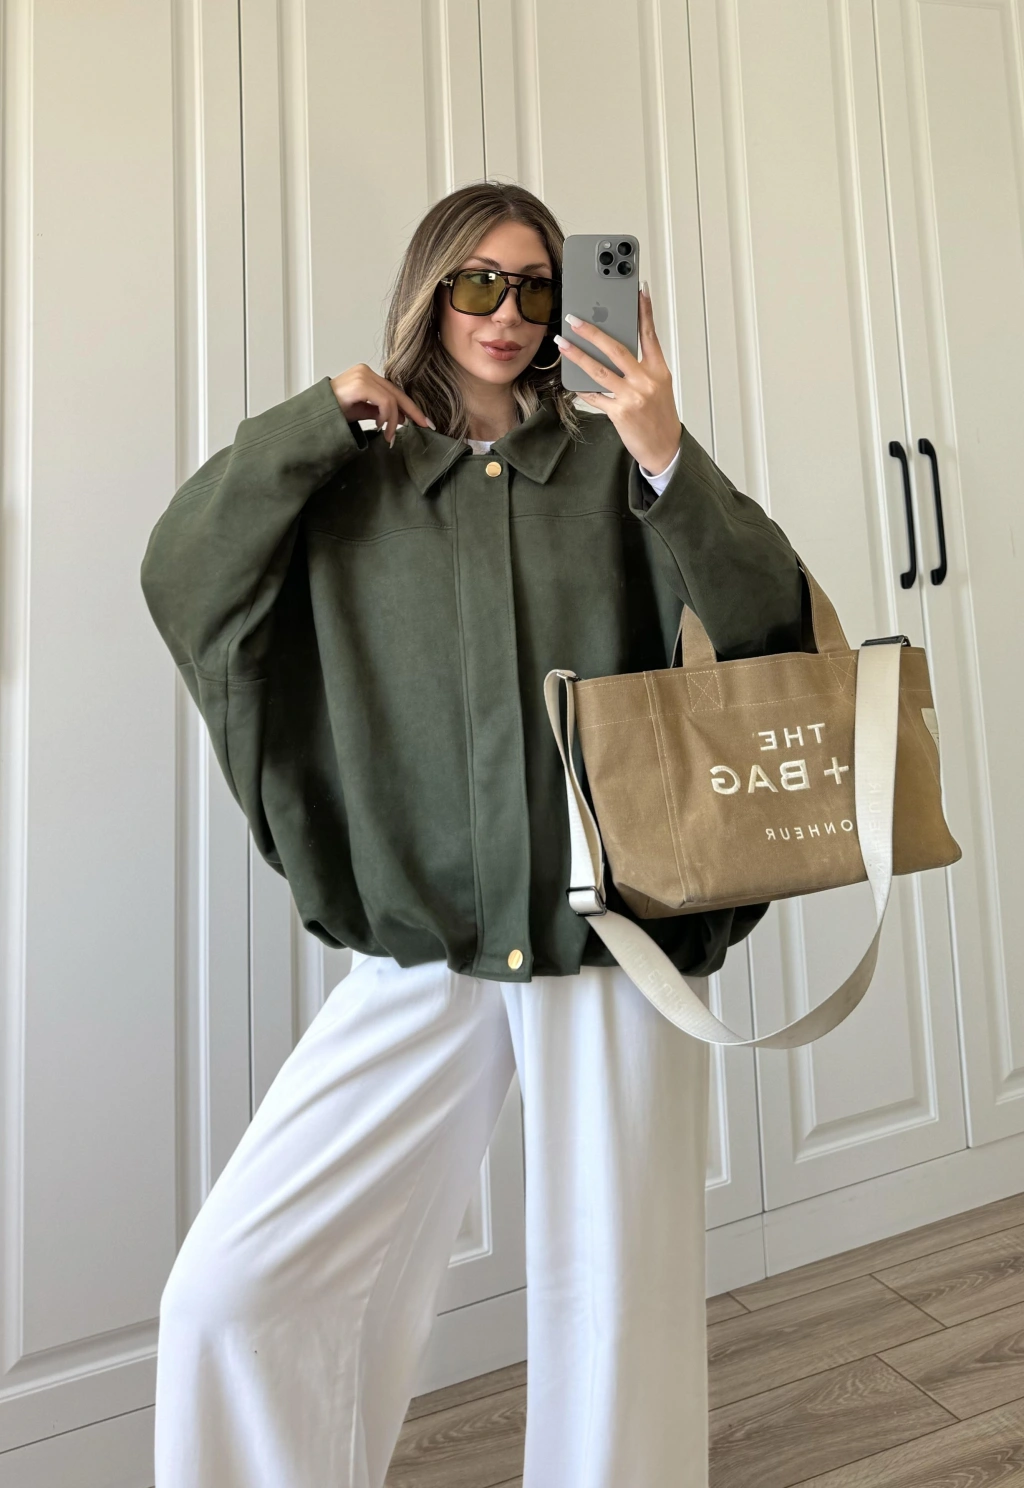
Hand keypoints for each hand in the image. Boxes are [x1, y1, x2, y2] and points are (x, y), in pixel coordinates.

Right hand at [330, 365, 434, 445]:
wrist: (313, 417)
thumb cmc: (332, 414)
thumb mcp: (361, 412)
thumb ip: (379, 411)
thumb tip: (401, 418)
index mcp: (366, 376)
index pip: (393, 391)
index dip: (410, 407)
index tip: (423, 422)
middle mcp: (365, 371)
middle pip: (397, 392)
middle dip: (412, 412)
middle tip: (425, 426)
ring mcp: (362, 375)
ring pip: (392, 398)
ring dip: (394, 420)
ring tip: (389, 436)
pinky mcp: (360, 384)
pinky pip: (384, 401)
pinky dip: (387, 416)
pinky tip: (380, 427)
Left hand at [554, 282, 681, 474]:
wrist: (665, 448)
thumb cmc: (660, 417)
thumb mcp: (658, 387)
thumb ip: (641, 368)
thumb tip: (616, 351)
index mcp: (658, 370)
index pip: (650, 334)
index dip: (644, 311)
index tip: (639, 290)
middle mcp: (646, 380)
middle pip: (616, 349)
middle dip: (593, 332)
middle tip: (575, 319)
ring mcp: (632, 397)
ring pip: (599, 371)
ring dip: (578, 355)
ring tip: (563, 343)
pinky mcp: (619, 412)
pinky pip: (595, 396)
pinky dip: (583, 388)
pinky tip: (573, 380)